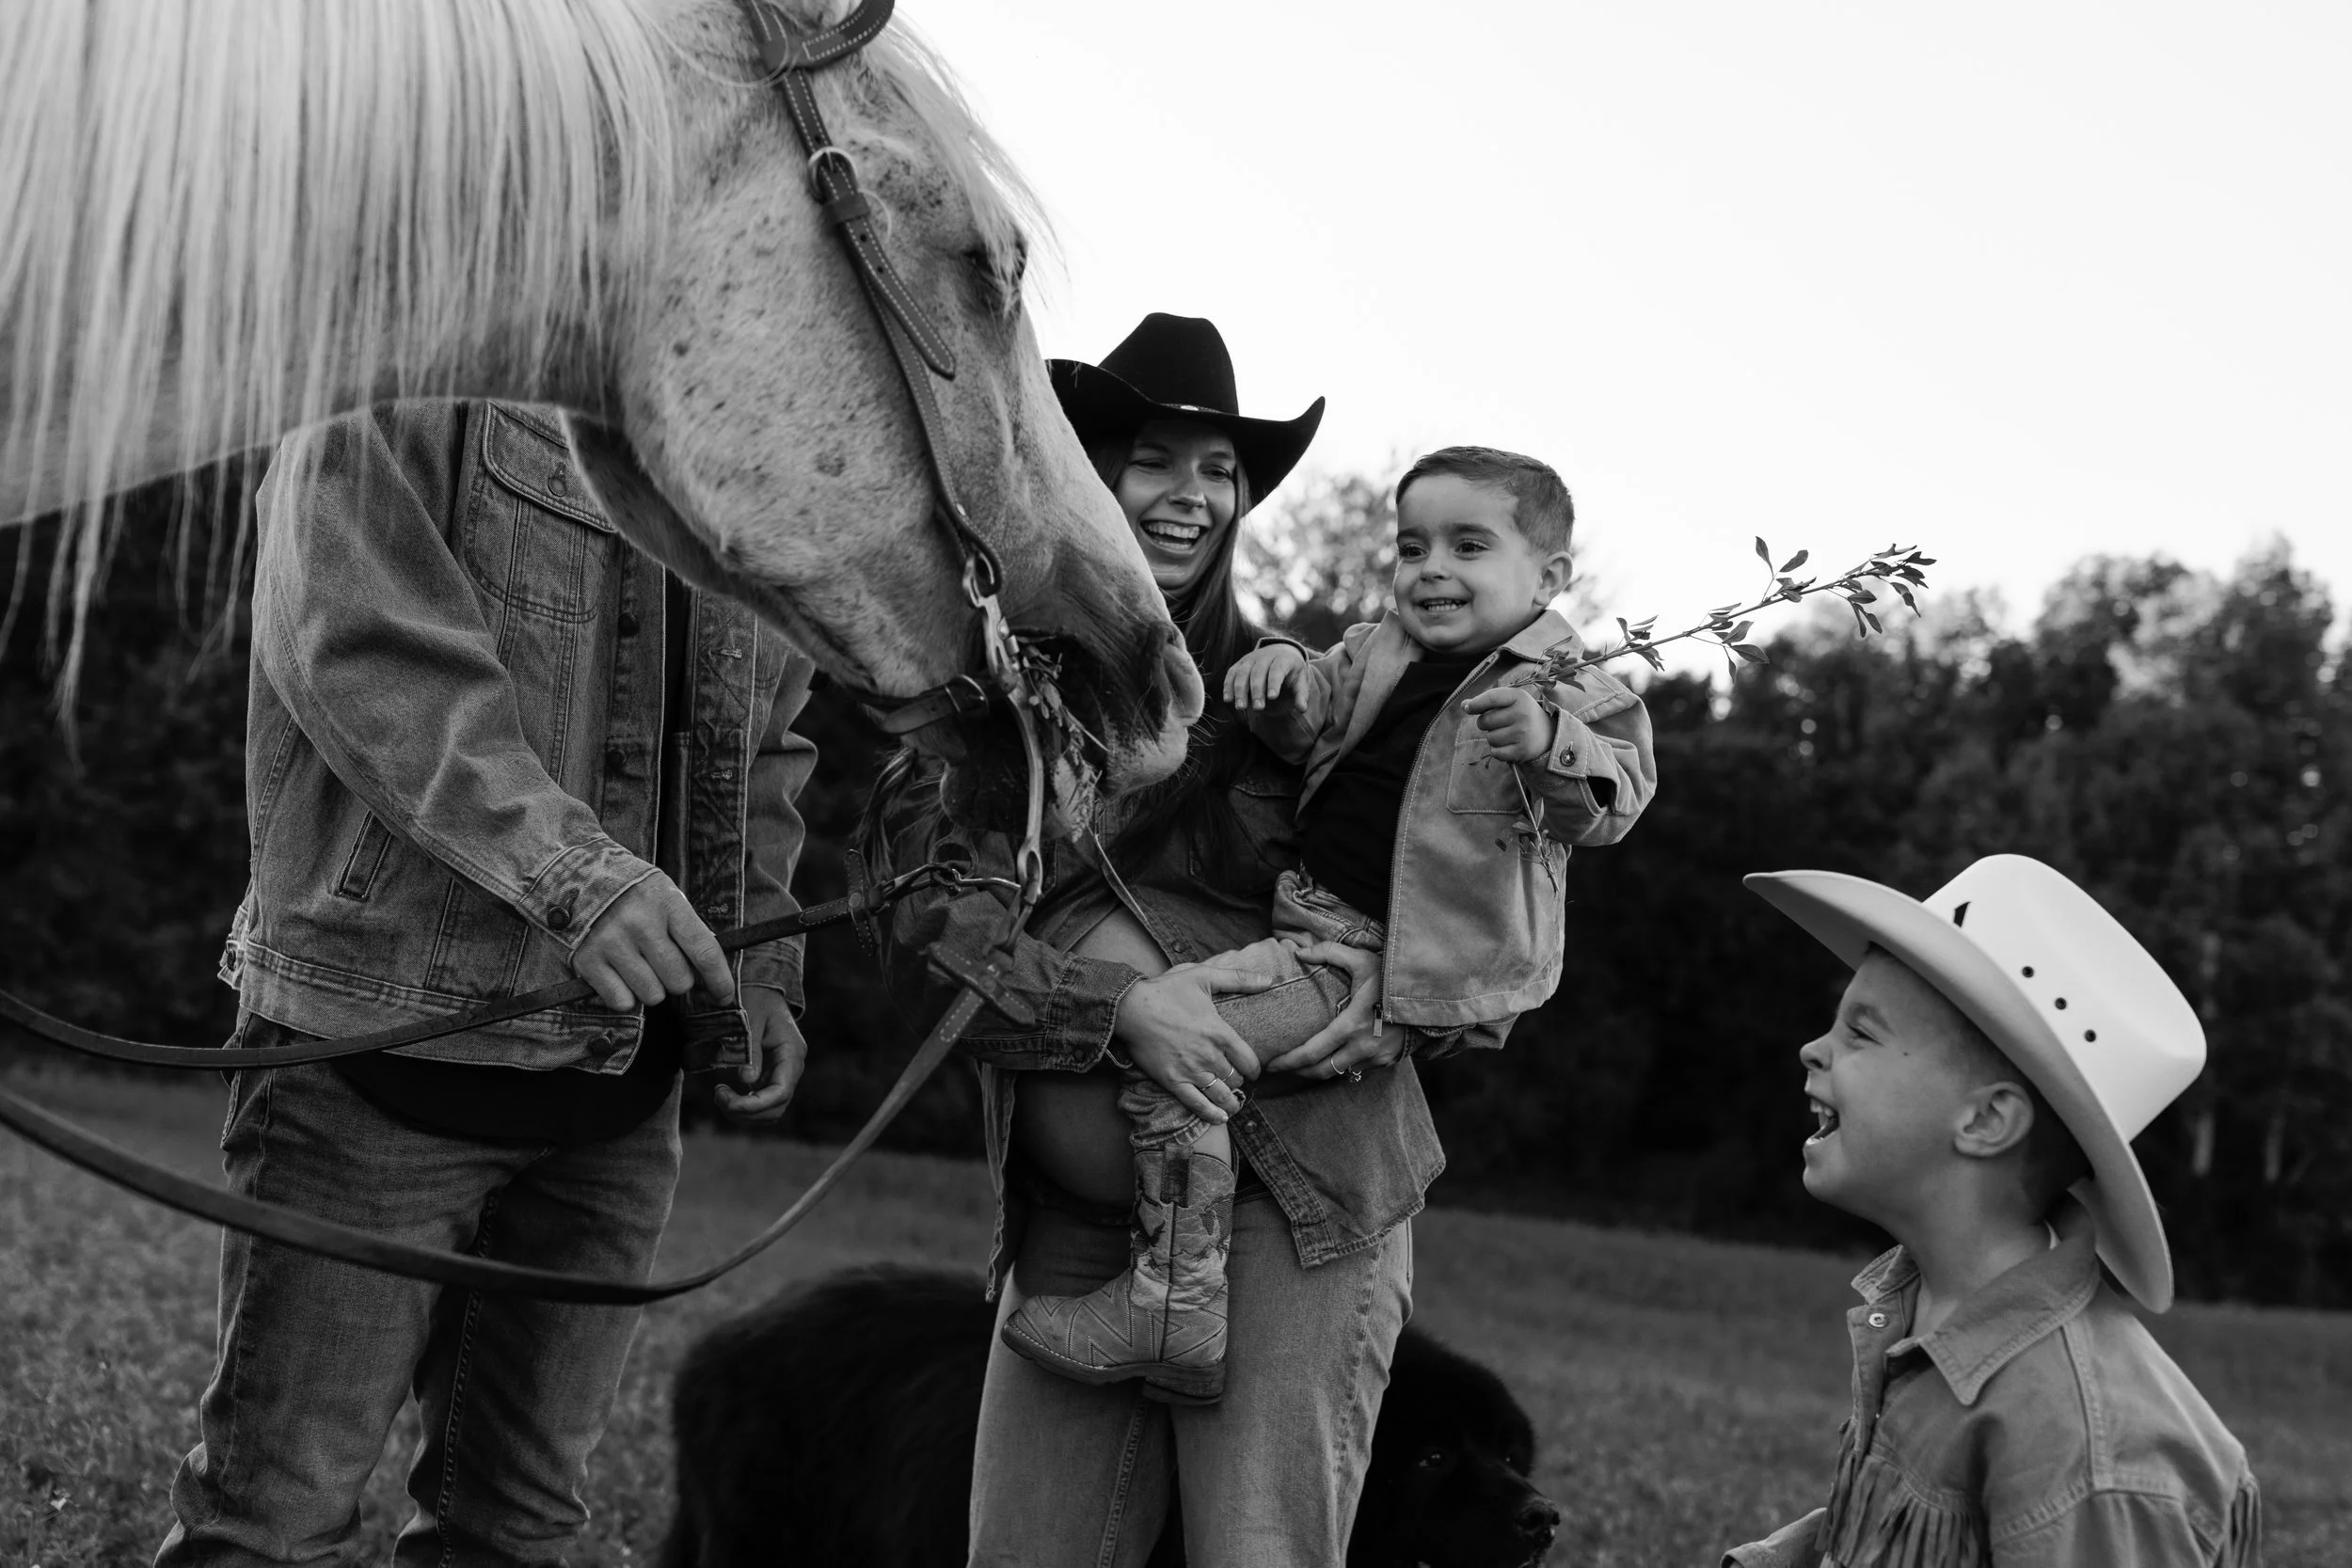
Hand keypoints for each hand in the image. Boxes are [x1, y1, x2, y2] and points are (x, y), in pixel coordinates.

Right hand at [570, 873, 733, 1011]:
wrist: (576, 874)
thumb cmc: (631, 890)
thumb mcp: (664, 894)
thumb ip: (686, 926)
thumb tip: (709, 966)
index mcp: (667, 903)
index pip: (704, 950)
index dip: (719, 979)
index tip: (724, 994)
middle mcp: (641, 923)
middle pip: (679, 980)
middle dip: (678, 979)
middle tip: (663, 963)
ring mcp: (612, 942)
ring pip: (652, 995)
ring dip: (651, 988)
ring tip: (638, 964)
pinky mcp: (588, 961)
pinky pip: (621, 1002)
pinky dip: (624, 996)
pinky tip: (619, 973)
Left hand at [716, 987, 804, 1122]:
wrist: (762, 989)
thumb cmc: (755, 998)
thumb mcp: (750, 1018)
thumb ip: (751, 1049)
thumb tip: (746, 1081)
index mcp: (792, 1052)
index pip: (781, 1092)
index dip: (754, 1104)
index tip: (725, 1100)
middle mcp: (792, 1067)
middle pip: (777, 1107)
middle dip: (746, 1111)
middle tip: (718, 1096)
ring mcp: (783, 1073)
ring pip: (771, 1110)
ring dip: (744, 1113)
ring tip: (720, 1096)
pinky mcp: (772, 1076)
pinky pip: (763, 1102)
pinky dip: (745, 1106)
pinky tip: (727, 1094)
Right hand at [1115, 961, 1276, 1123]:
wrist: (1130, 1008)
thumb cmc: (1166, 990)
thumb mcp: (1204, 976)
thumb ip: (1239, 978)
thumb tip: (1268, 979)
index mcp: (1220, 1033)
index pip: (1249, 1061)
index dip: (1255, 1069)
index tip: (1252, 1070)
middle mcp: (1209, 1056)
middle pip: (1236, 1079)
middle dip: (1238, 1081)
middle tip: (1236, 1081)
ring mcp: (1191, 1071)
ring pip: (1221, 1095)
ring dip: (1230, 1102)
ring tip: (1233, 1104)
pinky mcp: (1172, 1081)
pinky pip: (1197, 1105)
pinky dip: (1211, 1115)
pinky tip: (1220, 1119)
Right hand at [1222, 644, 1306, 712]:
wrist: (1280, 651)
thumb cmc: (1291, 671)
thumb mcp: (1301, 679)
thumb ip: (1301, 694)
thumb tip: (1302, 709)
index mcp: (1283, 659)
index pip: (1277, 670)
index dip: (1274, 683)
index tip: (1272, 697)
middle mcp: (1265, 656)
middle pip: (1258, 672)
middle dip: (1257, 691)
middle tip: (1258, 708)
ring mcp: (1251, 658)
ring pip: (1242, 672)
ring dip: (1240, 690)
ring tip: (1240, 707)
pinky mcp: (1240, 663)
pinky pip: (1232, 673)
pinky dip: (1228, 685)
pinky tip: (1228, 699)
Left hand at [1264, 942, 1403, 1079]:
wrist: (1434, 995)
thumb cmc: (1395, 976)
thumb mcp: (1362, 959)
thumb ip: (1328, 952)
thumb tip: (1299, 952)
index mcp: (1351, 1026)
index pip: (1311, 1053)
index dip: (1287, 1062)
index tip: (1269, 1064)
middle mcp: (1363, 1048)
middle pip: (1321, 1071)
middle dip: (1296, 1072)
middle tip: (1277, 1068)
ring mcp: (1377, 1058)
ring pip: (1339, 1073)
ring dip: (1318, 1071)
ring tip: (1300, 1066)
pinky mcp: (1388, 1061)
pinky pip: (1358, 1069)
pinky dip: (1341, 1066)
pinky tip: (1331, 1058)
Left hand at [1461, 684, 1555, 763]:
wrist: (1548, 734)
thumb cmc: (1521, 714)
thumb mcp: (1509, 702)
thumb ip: (1486, 701)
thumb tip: (1464, 705)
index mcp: (1519, 697)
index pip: (1491, 698)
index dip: (1476, 704)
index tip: (1467, 708)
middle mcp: (1523, 714)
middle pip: (1485, 720)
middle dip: (1485, 723)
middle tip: (1498, 723)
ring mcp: (1523, 733)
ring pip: (1489, 738)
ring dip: (1492, 737)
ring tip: (1507, 733)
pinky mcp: (1522, 751)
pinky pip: (1495, 752)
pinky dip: (1497, 750)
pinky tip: (1509, 744)